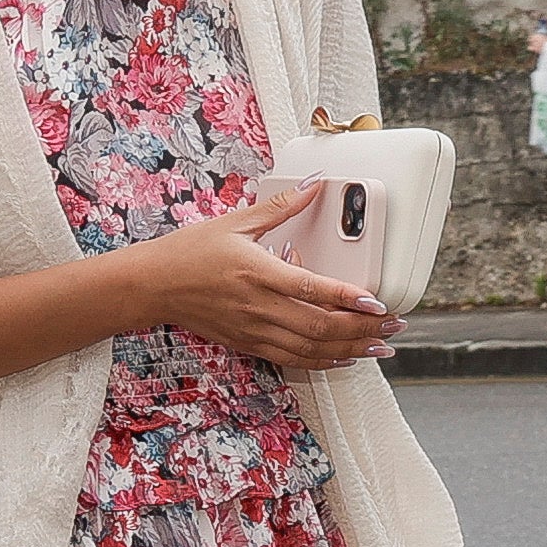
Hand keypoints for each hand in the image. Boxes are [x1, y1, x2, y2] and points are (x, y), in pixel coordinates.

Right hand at [136, 186, 396, 371]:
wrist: (153, 285)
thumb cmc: (190, 252)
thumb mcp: (234, 221)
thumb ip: (279, 206)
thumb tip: (312, 185)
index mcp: (258, 272)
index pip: (313, 290)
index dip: (349, 299)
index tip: (378, 301)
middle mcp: (259, 306)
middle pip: (320, 327)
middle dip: (362, 329)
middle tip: (393, 325)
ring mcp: (254, 330)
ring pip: (311, 350)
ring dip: (350, 350)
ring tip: (380, 347)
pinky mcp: (249, 344)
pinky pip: (293, 360)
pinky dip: (323, 361)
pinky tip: (345, 358)